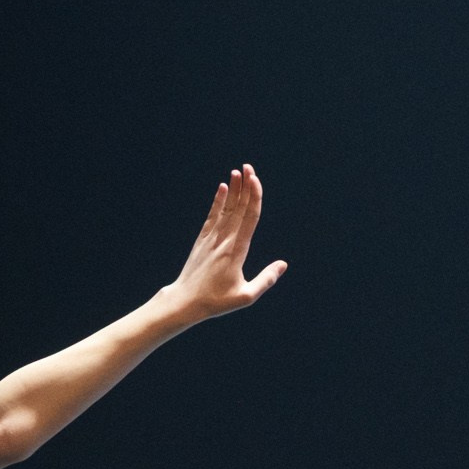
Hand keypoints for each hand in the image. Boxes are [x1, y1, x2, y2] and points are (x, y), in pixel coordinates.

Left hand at [168, 164, 286, 321]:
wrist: (184, 301)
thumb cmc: (216, 302)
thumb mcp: (245, 296)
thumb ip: (265, 280)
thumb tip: (283, 265)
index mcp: (237, 251)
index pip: (249, 218)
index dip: (254, 197)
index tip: (256, 180)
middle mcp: (224, 241)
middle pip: (238, 208)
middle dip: (245, 186)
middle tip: (249, 167)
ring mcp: (212, 239)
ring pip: (225, 209)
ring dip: (233, 190)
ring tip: (237, 172)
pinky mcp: (202, 241)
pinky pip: (212, 217)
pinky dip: (218, 202)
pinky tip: (222, 188)